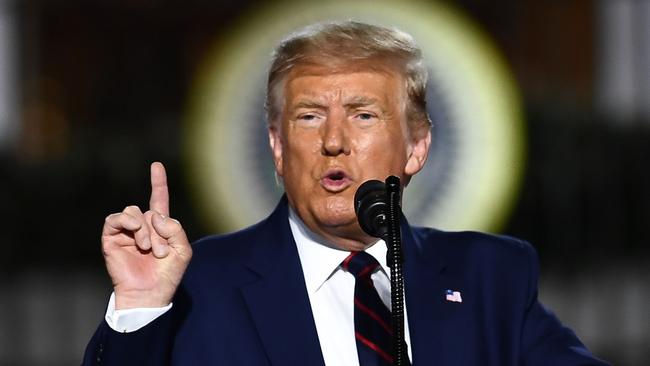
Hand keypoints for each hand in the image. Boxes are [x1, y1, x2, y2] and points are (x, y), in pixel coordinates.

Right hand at [102, 162, 191, 308]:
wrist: (149, 294)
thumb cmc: (167, 275)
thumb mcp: (182, 250)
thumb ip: (175, 229)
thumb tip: (155, 215)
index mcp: (160, 227)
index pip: (158, 199)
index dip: (158, 182)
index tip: (156, 165)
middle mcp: (142, 227)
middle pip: (150, 211)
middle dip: (159, 231)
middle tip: (161, 253)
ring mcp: (126, 232)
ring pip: (134, 213)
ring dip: (145, 230)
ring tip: (148, 249)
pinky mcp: (111, 239)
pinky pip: (116, 219)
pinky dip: (127, 222)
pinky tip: (135, 233)